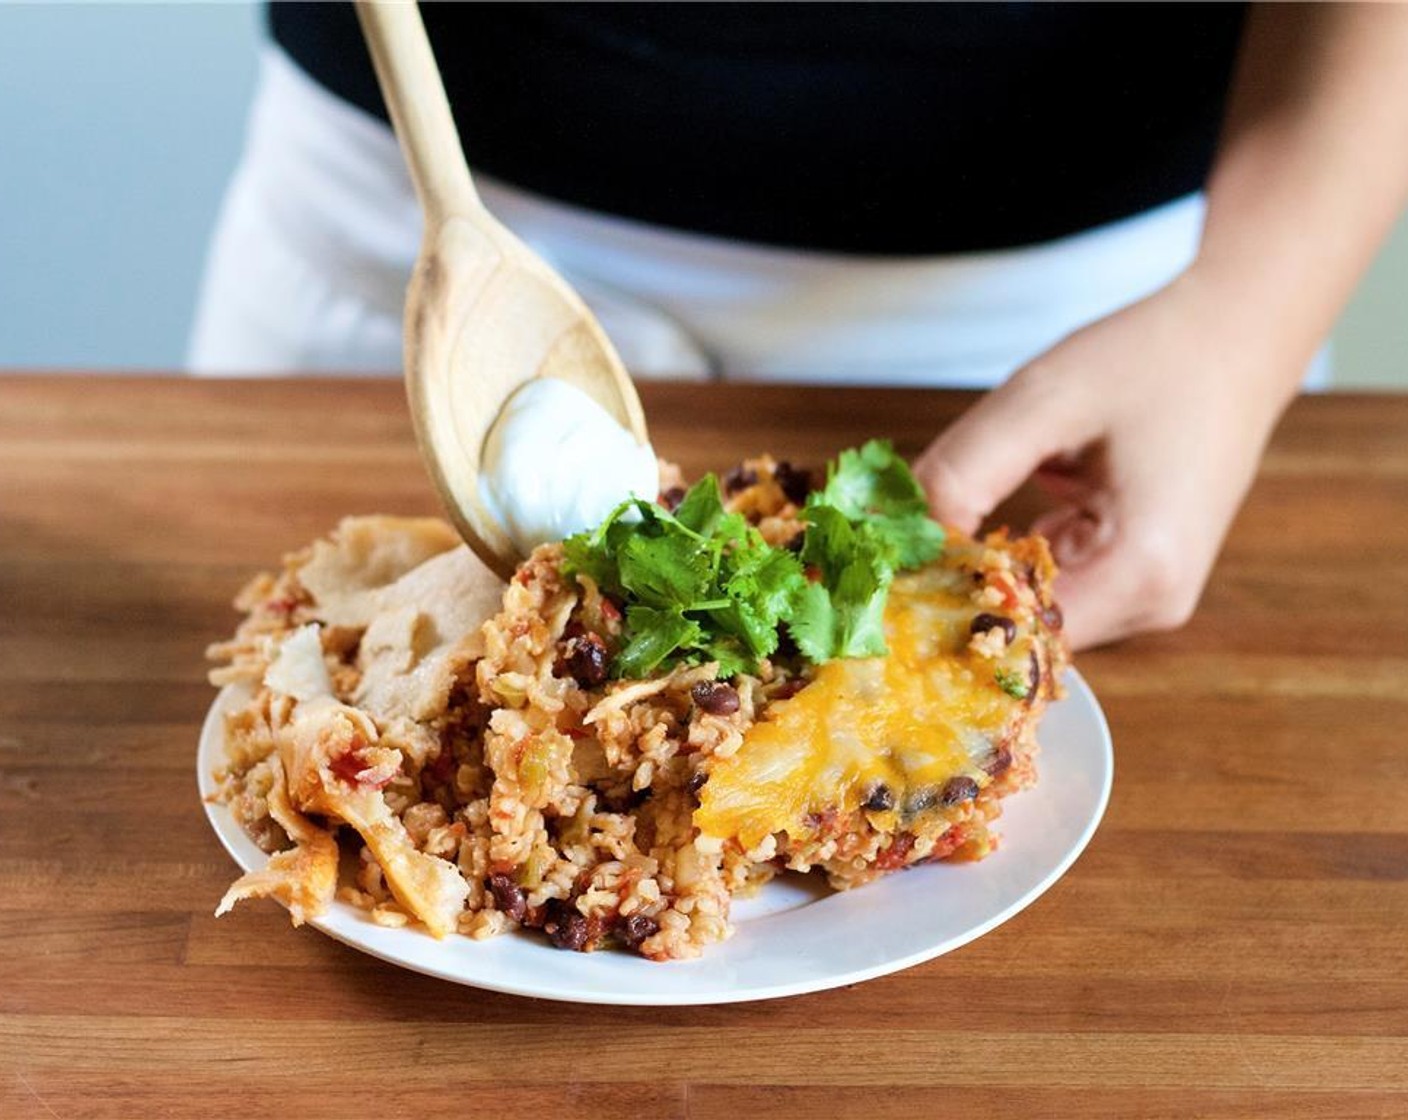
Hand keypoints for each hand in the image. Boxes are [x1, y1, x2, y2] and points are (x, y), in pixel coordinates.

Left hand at [913, 272, 1298, 649]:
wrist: (1236, 336)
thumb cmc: (1151, 359)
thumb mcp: (1043, 400)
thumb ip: (966, 470)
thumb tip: (899, 538)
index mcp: (1142, 570)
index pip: (1016, 633)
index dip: (943, 611)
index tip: (882, 580)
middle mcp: (1153, 602)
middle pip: (1022, 631)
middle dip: (954, 594)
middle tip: (888, 554)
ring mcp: (1149, 595)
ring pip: (1030, 612)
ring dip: (978, 576)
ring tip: (932, 529)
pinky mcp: (1137, 576)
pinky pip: (1050, 586)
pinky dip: (1007, 560)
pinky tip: (982, 521)